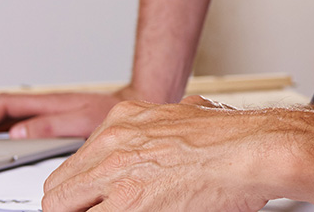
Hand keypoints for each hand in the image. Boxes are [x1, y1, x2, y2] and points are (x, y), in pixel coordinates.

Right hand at [0, 90, 126, 139]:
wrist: (133, 104)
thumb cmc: (111, 112)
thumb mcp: (81, 120)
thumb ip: (50, 125)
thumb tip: (18, 132)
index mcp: (46, 103)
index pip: (4, 105)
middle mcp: (43, 106)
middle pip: (0, 110)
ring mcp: (45, 113)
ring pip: (8, 117)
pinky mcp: (51, 121)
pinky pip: (19, 125)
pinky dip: (2, 133)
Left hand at [39, 97, 282, 211]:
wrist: (254, 149)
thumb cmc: (235, 136)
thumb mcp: (189, 112)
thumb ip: (166, 124)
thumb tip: (183, 118)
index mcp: (123, 120)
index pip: (76, 163)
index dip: (80, 189)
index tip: (87, 201)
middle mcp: (112, 143)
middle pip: (59, 188)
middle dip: (71, 207)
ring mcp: (116, 174)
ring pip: (62, 207)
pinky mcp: (129, 204)